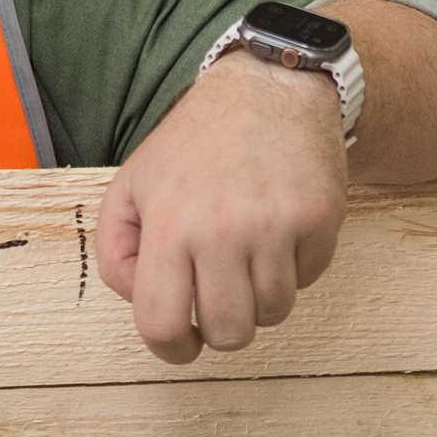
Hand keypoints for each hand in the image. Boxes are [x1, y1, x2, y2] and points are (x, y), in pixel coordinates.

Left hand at [96, 51, 347, 362]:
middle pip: (228, 333)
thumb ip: (117, 249)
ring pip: (273, 313)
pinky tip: (279, 230)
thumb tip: (143, 302)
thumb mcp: (132, 184)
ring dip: (259, 296)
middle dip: (220, 328)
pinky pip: (308, 280)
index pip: (162, 324)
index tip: (182, 344)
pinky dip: (294, 268)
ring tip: (248, 253)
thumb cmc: (195, 142)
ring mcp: (276, 226)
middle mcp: (222, 230)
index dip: (170, 349)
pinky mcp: (319, 220)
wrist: (269, 87)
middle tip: (219, 297)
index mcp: (168, 224)